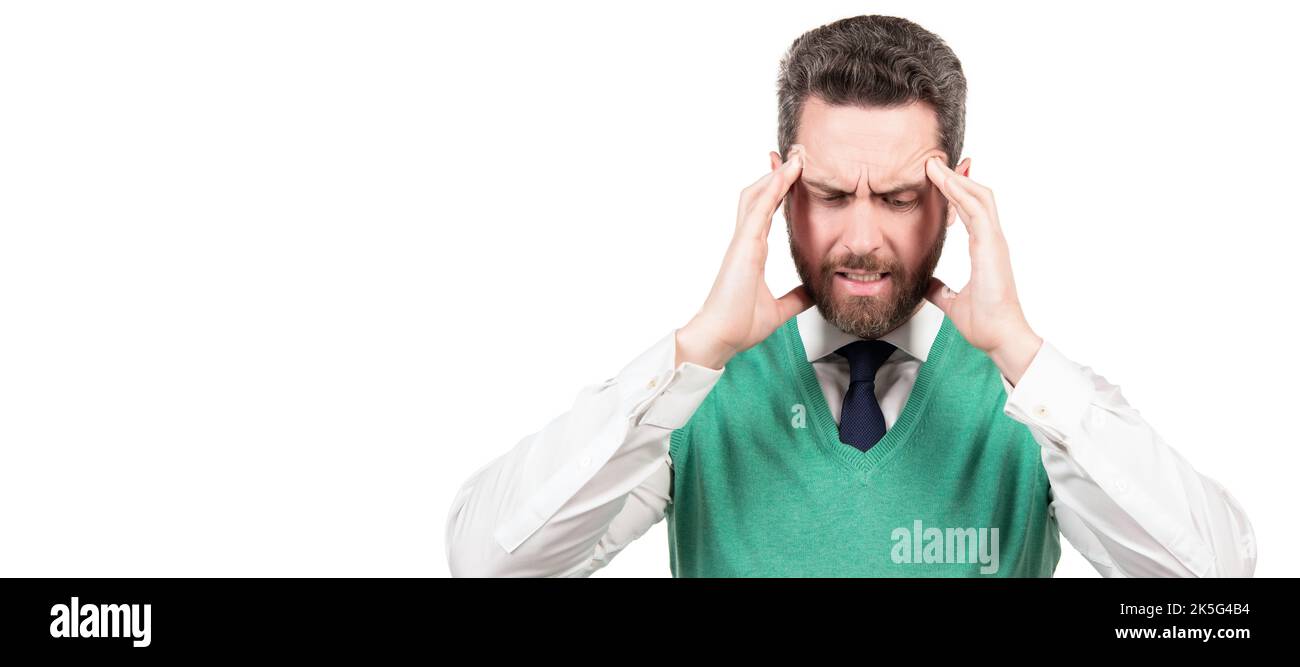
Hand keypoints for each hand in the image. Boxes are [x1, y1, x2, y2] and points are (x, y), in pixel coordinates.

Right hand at [675, 145, 814, 369]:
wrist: (720, 339)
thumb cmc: (739, 325)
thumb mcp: (779, 310)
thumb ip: (795, 298)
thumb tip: (813, 292)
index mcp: (752, 252)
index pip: (766, 211)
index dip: (777, 190)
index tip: (791, 172)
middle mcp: (746, 242)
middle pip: (759, 196)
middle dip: (776, 173)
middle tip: (795, 154)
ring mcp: (742, 242)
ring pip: (756, 196)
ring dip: (775, 175)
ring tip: (795, 157)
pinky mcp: (743, 247)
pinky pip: (758, 210)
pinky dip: (772, 190)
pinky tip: (786, 175)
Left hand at [923, 156, 1041, 384]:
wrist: (1001, 338)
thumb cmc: (986, 323)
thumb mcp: (952, 302)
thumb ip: (941, 290)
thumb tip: (928, 285)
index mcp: (984, 250)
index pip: (970, 211)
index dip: (955, 193)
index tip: (937, 179)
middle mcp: (992, 241)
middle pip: (976, 197)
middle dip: (955, 178)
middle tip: (933, 162)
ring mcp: (994, 242)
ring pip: (978, 198)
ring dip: (956, 179)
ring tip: (934, 165)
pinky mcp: (992, 247)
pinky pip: (977, 212)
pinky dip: (962, 193)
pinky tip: (945, 182)